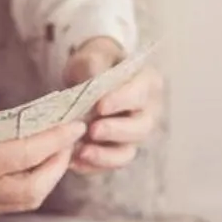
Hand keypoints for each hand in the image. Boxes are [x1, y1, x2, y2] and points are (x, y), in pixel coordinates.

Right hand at [0, 107, 83, 218]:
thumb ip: (9, 125)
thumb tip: (48, 126)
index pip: (26, 153)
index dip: (56, 139)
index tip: (75, 125)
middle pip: (34, 188)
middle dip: (58, 163)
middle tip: (69, 140)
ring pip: (28, 199)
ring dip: (49, 176)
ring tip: (58, 151)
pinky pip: (15, 201)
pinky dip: (33, 183)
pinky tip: (39, 164)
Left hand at [61, 37, 163, 175]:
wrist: (88, 78)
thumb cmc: (96, 63)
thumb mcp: (93, 55)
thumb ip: (94, 64)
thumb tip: (92, 79)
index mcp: (148, 83)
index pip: (140, 94)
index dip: (122, 101)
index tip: (100, 106)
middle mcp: (147, 112)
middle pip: (140, 128)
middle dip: (115, 131)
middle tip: (93, 130)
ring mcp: (133, 136)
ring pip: (127, 153)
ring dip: (104, 156)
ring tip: (81, 152)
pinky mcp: (117, 151)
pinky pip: (108, 165)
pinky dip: (91, 167)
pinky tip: (73, 163)